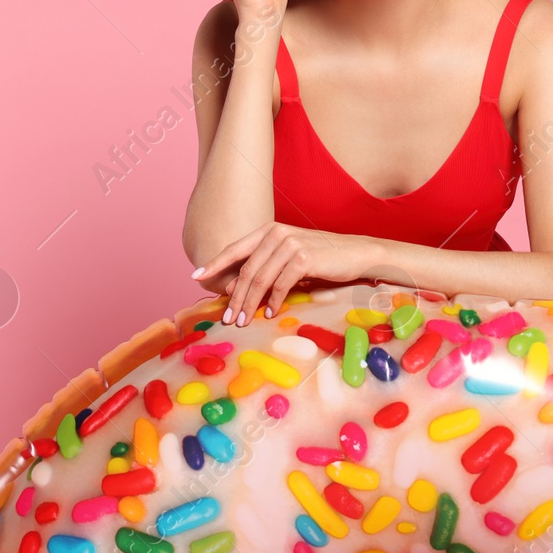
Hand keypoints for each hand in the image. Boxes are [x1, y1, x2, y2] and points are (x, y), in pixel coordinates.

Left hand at [191, 222, 382, 325]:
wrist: (356, 253)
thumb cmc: (321, 259)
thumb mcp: (288, 259)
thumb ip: (265, 268)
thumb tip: (235, 289)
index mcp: (268, 230)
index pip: (235, 249)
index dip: (214, 263)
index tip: (196, 276)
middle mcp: (276, 233)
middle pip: (246, 270)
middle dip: (234, 297)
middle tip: (227, 318)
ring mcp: (290, 244)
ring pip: (260, 279)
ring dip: (250, 304)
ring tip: (243, 321)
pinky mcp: (303, 258)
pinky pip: (280, 285)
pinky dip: (273, 301)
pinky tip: (269, 313)